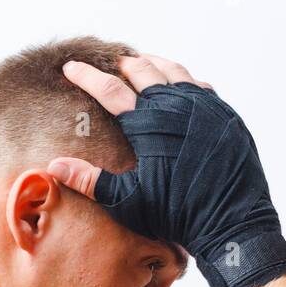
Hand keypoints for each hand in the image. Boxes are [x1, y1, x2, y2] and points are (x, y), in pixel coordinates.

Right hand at [47, 54, 285, 286]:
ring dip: (156, 66)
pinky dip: (187, 81)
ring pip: (176, 73)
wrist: (232, 222)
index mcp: (148, 122)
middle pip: (144, 71)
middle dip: (124, 65)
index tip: (70, 67)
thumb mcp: (130, 201)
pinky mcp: (227, 117)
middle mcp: (177, 106)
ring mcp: (206, 108)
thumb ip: (92, 181)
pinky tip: (184, 85)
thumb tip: (53, 166)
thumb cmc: (178, 215)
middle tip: (113, 63)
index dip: (86, 76)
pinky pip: (203, 88)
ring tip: (145, 64)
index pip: (108, 89)